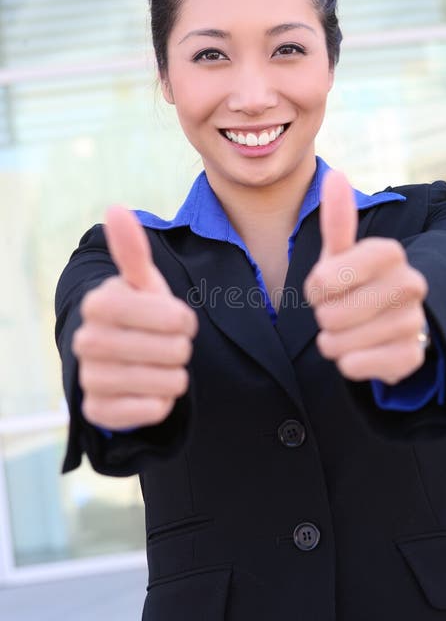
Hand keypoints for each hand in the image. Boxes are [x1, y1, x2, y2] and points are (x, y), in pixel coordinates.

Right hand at [72, 206, 197, 429]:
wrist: (123, 366)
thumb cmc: (141, 318)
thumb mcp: (143, 285)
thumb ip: (133, 251)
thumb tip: (116, 208)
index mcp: (100, 303)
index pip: (173, 316)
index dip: (183, 319)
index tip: (175, 320)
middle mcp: (87, 340)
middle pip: (175, 350)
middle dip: (180, 348)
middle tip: (165, 345)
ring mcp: (91, 378)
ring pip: (169, 381)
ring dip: (174, 375)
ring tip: (158, 366)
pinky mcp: (99, 412)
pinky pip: (154, 409)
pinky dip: (162, 402)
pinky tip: (148, 390)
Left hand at [304, 170, 428, 384]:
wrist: (390, 325)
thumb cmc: (356, 283)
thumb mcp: (341, 253)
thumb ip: (338, 218)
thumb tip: (336, 174)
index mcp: (390, 253)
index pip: (324, 279)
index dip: (316, 287)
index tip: (327, 285)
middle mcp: (411, 285)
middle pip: (330, 314)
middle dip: (324, 316)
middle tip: (340, 309)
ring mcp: (414, 323)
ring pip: (340, 342)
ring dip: (334, 341)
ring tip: (350, 330)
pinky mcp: (411, 357)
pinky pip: (356, 366)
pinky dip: (349, 363)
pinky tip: (362, 350)